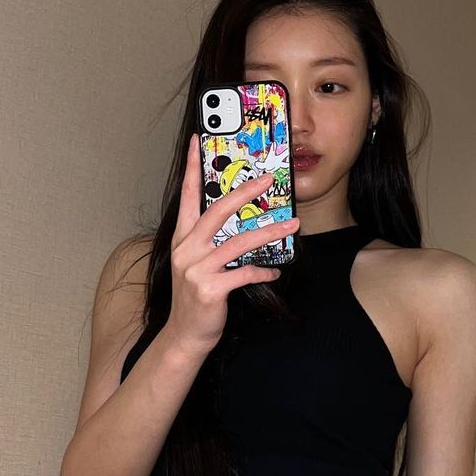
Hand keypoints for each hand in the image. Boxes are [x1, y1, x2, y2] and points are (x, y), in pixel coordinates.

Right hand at [167, 133, 299, 353]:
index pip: (186, 195)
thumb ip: (213, 242)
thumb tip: (244, 223)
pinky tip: (274, 272)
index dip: (192, 167)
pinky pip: (243, 274)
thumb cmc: (196, 297)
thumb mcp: (198, 264)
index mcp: (182, 238)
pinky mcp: (209, 289)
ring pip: (237, 243)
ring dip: (268, 233)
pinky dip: (262, 272)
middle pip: (217, 212)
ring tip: (292, 227)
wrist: (184, 335)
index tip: (198, 140)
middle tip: (268, 180)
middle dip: (245, 193)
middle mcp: (186, 249)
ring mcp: (195, 269)